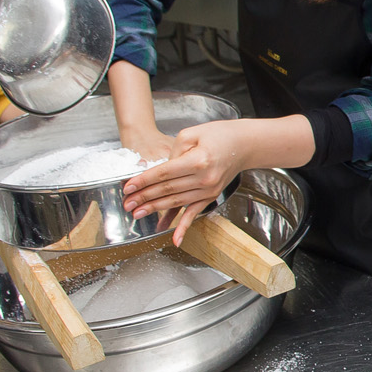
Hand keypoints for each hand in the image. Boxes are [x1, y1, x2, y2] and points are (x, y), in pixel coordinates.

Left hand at [122, 119, 257, 235]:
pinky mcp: (211, 196)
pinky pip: (194, 213)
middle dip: (145, 197)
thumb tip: (161, 170)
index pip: (164, 173)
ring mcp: (208, 190)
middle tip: (128, 203)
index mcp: (198, 160)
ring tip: (138, 213)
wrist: (244, 145)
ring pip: (176, 202)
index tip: (129, 187)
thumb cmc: (219, 135)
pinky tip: (174, 238)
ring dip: (155, 209)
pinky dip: (183, 227)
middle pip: (167, 190)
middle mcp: (204, 178)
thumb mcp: (192, 133)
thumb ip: (173, 150)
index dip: (144, 181)